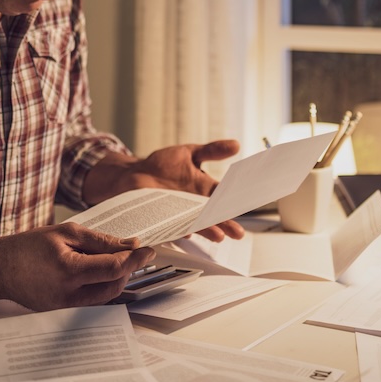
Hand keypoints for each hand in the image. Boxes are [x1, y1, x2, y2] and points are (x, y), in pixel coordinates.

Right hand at [0, 223, 155, 310]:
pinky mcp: (63, 311)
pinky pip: (93, 300)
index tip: (148, 249)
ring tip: (112, 259)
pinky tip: (97, 271)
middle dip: (127, 267)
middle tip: (130, 251)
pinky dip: (102, 285)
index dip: (135, 258)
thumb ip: (99, 240)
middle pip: (115, 285)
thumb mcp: (65, 232)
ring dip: (116, 278)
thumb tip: (129, 244)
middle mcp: (69, 294)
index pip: (114, 267)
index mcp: (69, 270)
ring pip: (107, 295)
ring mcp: (66, 306)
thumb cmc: (28, 246)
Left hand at [127, 141, 244, 240]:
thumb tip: (235, 145)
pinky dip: (180, 230)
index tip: (246, 205)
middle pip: (214, 216)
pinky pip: (173, 227)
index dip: (235, 202)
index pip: (224, 198)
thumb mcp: (190, 153)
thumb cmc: (163, 165)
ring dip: (207, 230)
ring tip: (218, 236)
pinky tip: (187, 233)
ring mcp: (180, 214)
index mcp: (205, 190)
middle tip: (238, 232)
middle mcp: (195, 205)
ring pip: (197, 225)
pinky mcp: (164, 220)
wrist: (134, 174)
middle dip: (226, 224)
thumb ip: (211, 151)